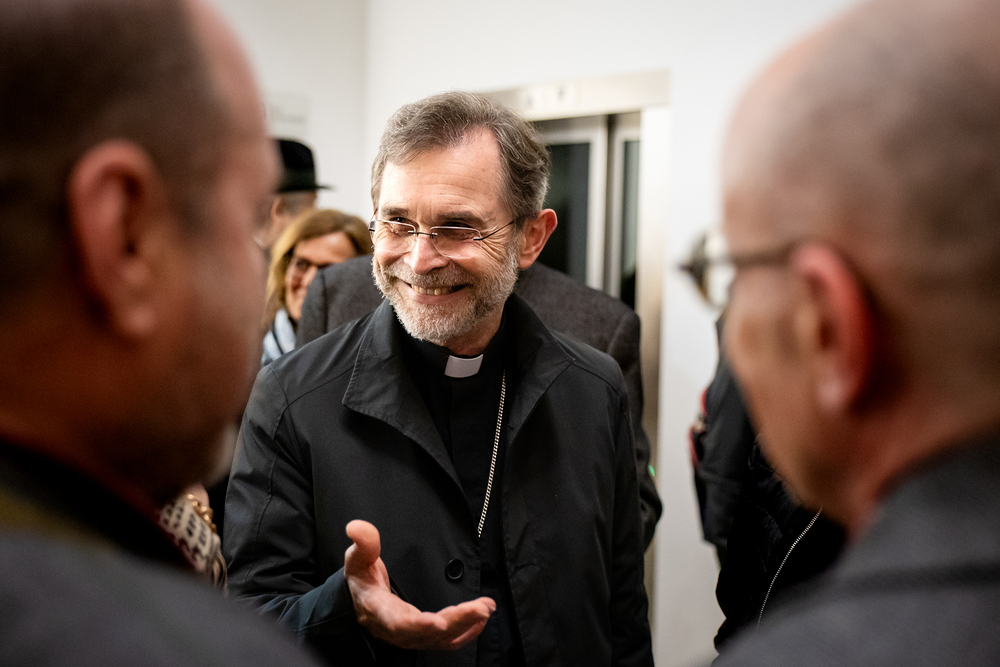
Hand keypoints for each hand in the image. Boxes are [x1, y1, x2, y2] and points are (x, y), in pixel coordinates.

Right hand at [344, 520, 494, 649]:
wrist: (360, 601)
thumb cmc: (361, 580)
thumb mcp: (357, 559)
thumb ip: (362, 544)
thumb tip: (356, 527)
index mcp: (379, 610)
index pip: (397, 622)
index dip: (417, 625)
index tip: (437, 623)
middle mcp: (396, 629)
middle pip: (427, 634)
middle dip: (456, 621)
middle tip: (481, 608)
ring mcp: (411, 636)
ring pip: (441, 639)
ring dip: (466, 625)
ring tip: (486, 608)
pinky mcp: (423, 637)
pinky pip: (447, 642)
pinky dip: (466, 633)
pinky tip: (481, 619)